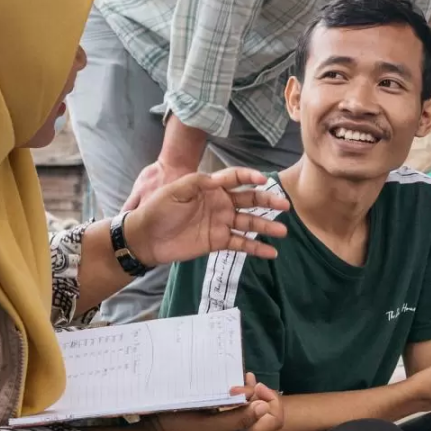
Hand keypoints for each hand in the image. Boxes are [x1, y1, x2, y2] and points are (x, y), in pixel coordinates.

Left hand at [123, 167, 290, 267]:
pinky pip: (241, 244)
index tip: (263, 180)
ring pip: (249, 223)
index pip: (235, 179)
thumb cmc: (158, 210)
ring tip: (283, 231)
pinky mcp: (219, 241)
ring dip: (266, 226)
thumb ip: (198, 182)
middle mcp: (220, 204)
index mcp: (210, 188)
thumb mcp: (175, 190)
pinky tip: (272, 252)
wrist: (146, 238)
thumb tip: (220, 179)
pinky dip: (256, 248)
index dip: (249, 177)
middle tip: (284, 205)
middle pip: (249, 200)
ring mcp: (221, 223)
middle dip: (267, 201)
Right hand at [151, 374, 283, 430]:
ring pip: (248, 406)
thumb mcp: (210, 427)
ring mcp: (225, 426)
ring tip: (239, 378)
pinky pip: (232, 406)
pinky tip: (226, 383)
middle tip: (242, 380)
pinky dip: (234, 394)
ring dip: (247, 391)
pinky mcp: (213, 419)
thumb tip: (264, 406)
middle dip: (258, 393)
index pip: (274, 420)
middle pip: (263, 411)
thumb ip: (238, 419)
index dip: (271, 401)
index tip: (255, 388)